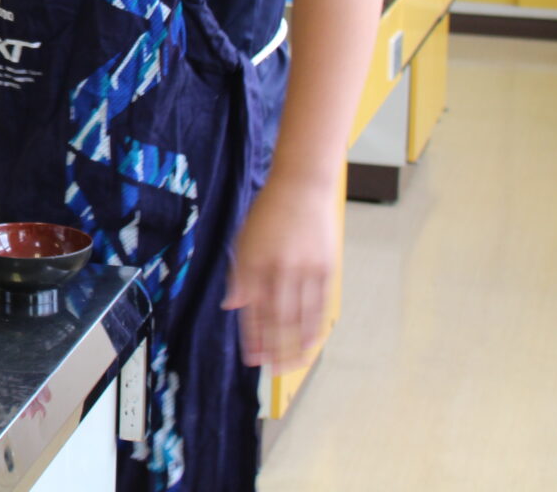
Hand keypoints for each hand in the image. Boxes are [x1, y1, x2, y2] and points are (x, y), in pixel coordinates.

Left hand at [222, 176, 338, 370]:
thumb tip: (231, 306)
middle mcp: (278, 269)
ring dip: (294, 345)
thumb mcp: (243, 239)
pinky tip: (311, 343)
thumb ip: (239, 275)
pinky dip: (315, 327)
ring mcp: (304, 269)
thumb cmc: (268, 212)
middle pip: (276, 319)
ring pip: (300, 316)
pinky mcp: (325, 268)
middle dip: (274, 348)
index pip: (251, 309)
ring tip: (291, 365)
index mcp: (253, 262)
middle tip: (272, 369)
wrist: (301, 187)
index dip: (253, 337)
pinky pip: (320, 305)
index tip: (252, 359)